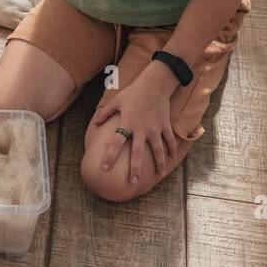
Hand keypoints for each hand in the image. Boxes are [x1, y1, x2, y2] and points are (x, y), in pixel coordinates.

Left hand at [91, 63, 179, 184]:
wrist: (154, 84)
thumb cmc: (133, 93)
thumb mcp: (115, 101)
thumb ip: (104, 113)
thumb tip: (94, 124)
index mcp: (127, 123)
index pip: (116, 143)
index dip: (110, 155)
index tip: (104, 168)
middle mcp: (141, 129)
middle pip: (138, 152)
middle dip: (135, 168)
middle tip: (133, 182)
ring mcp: (155, 128)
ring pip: (157, 150)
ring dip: (159, 163)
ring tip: (158, 175)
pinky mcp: (165, 125)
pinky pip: (169, 140)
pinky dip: (172, 149)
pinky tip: (172, 158)